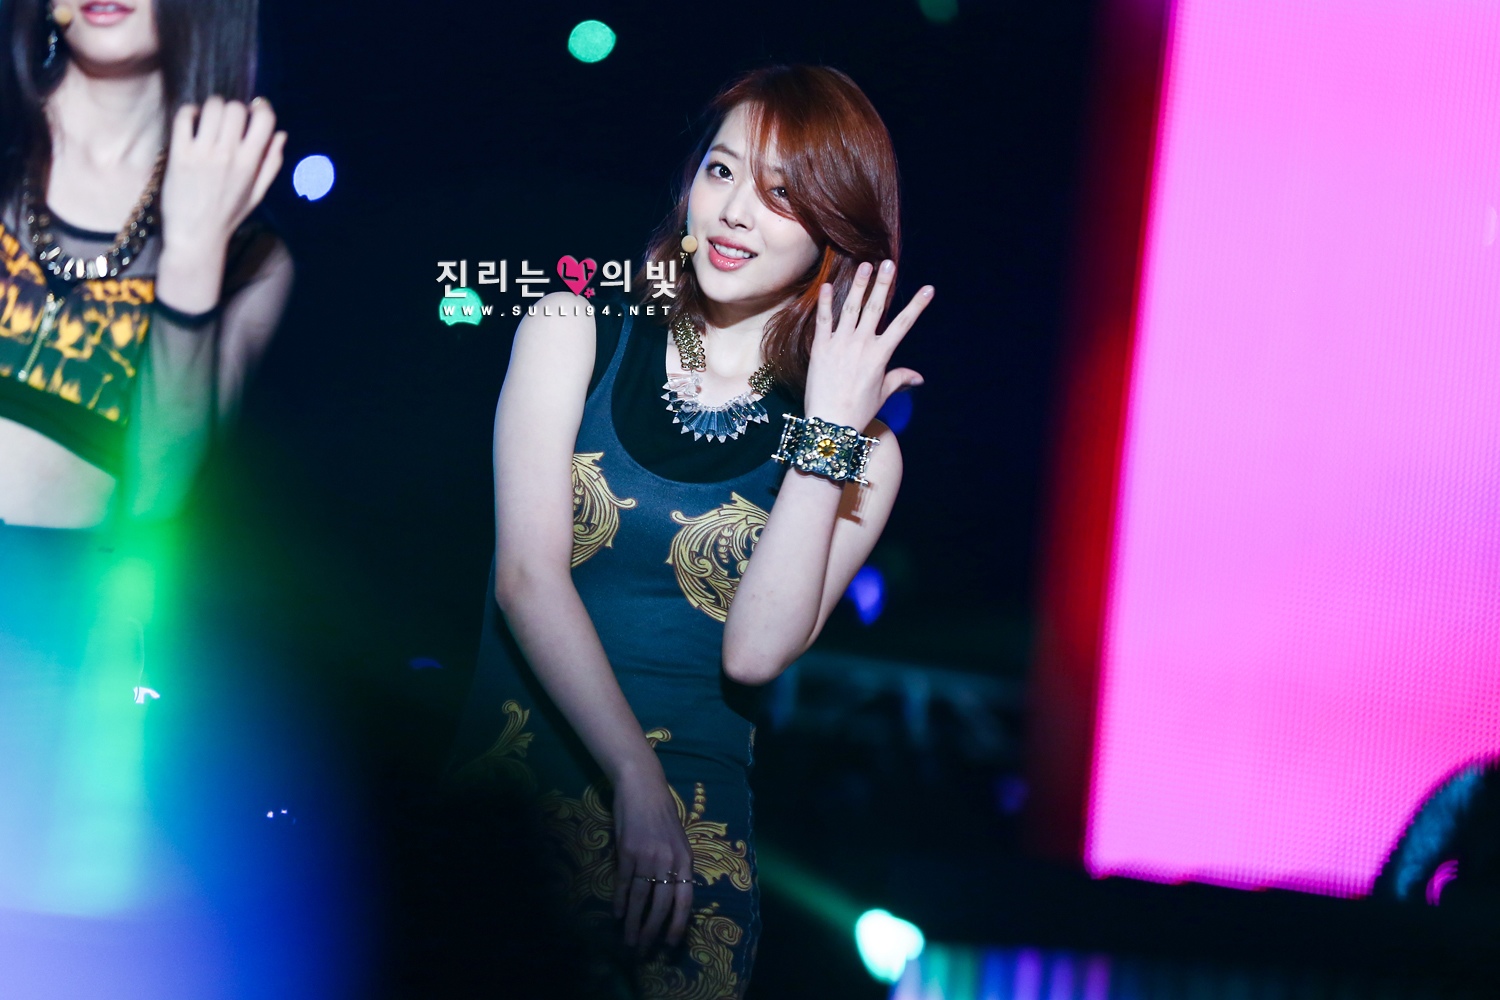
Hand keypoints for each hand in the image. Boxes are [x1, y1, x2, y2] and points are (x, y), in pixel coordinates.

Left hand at [159, 95, 286, 258]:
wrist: (196, 235)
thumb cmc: (228, 215)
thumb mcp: (258, 193)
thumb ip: (272, 163)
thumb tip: (281, 134)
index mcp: (250, 164)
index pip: (265, 120)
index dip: (262, 109)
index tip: (255, 110)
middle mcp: (228, 155)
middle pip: (236, 108)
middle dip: (234, 109)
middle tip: (228, 120)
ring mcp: (203, 153)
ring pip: (212, 107)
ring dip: (212, 108)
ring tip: (209, 120)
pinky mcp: (180, 154)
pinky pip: (185, 117)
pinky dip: (189, 112)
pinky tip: (192, 122)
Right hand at [612, 768, 694, 952]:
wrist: (642, 786)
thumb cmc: (661, 813)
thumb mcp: (677, 840)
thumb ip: (675, 866)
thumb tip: (670, 897)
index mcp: (685, 859)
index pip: (685, 901)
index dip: (677, 925)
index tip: (670, 944)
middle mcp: (668, 861)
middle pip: (661, 905)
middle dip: (652, 931)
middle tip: (643, 950)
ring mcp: (647, 857)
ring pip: (640, 898)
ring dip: (633, 922)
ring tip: (628, 941)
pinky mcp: (627, 851)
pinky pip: (624, 883)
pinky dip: (619, 901)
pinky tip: (616, 915)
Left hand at [802, 259, 932, 431]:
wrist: (830, 423)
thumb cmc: (859, 410)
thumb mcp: (883, 393)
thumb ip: (899, 378)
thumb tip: (919, 378)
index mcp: (881, 354)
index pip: (903, 324)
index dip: (917, 305)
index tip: (928, 289)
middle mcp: (862, 344)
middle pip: (876, 307)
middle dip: (883, 283)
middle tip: (889, 263)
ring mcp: (840, 343)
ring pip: (851, 308)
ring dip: (858, 285)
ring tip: (864, 265)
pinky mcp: (820, 347)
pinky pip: (823, 320)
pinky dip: (824, 302)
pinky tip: (826, 285)